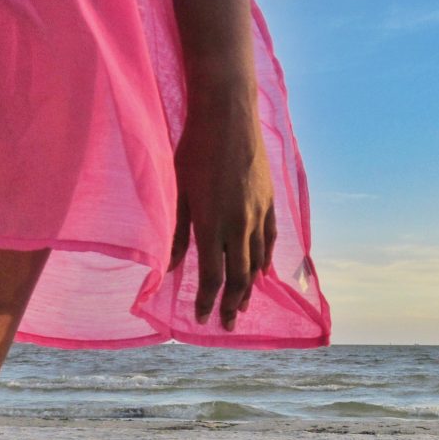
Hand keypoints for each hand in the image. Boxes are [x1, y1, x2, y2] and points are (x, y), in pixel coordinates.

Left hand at [167, 90, 277, 330]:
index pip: (211, 275)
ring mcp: (257, 213)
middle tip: (227, 325)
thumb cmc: (194, 148)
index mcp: (211, 224)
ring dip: (249, 287)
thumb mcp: (177, 191)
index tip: (201, 318)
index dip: (207, 301)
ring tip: (243, 305)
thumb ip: (175, 232)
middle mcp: (238, 225)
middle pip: (237, 276)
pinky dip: (266, 258)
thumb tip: (168, 267)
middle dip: (231, 304)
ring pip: (256, 261)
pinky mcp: (269, 200)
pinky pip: (270, 238)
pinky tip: (263, 271)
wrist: (228, 114)